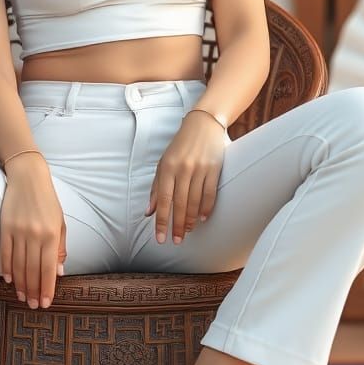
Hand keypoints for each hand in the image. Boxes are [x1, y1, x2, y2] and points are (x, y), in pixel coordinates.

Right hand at [0, 155, 66, 308]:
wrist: (29, 177)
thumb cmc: (48, 201)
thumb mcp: (61, 222)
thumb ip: (60, 248)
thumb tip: (59, 273)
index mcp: (52, 234)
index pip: (49, 268)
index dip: (47, 288)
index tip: (46, 303)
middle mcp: (35, 235)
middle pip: (32, 270)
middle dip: (33, 291)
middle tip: (33, 306)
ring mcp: (19, 231)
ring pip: (18, 265)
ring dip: (20, 284)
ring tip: (22, 297)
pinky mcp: (5, 227)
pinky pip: (5, 253)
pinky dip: (6, 268)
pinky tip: (9, 281)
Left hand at [144, 110, 225, 244]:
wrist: (202, 124)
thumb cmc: (180, 145)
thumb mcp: (163, 163)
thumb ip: (156, 187)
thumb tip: (149, 211)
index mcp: (167, 168)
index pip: (163, 200)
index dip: (161, 221)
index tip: (160, 238)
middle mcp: (183, 169)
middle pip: (179, 204)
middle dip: (176, 225)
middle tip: (176, 241)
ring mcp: (200, 169)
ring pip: (194, 201)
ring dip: (190, 220)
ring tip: (188, 231)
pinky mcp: (215, 168)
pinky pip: (210, 193)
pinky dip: (206, 208)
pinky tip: (202, 218)